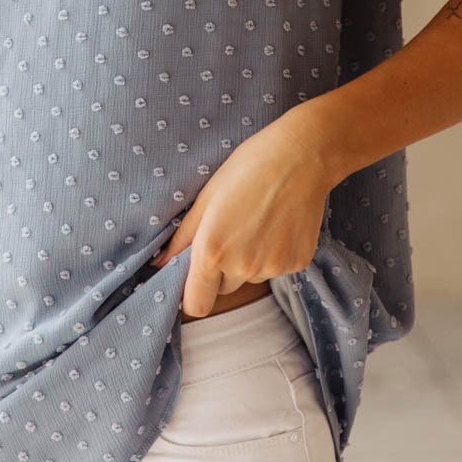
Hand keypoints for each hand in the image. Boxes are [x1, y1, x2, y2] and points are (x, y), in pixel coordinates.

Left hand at [149, 107, 337, 317]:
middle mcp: (242, 267)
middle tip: (231, 231)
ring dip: (250, 260)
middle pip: (224, 288)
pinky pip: (277, 268)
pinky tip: (279, 223)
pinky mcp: (298, 263)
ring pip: (251, 276)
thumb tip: (159, 263)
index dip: (193, 294)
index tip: (196, 278)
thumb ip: (181, 238)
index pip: (196, 304)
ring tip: (258, 221)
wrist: (301, 156)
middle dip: (222, 269)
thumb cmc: (248, 168)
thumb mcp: (206, 198)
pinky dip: (275, 253)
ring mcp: (273, 268)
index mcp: (212, 252)